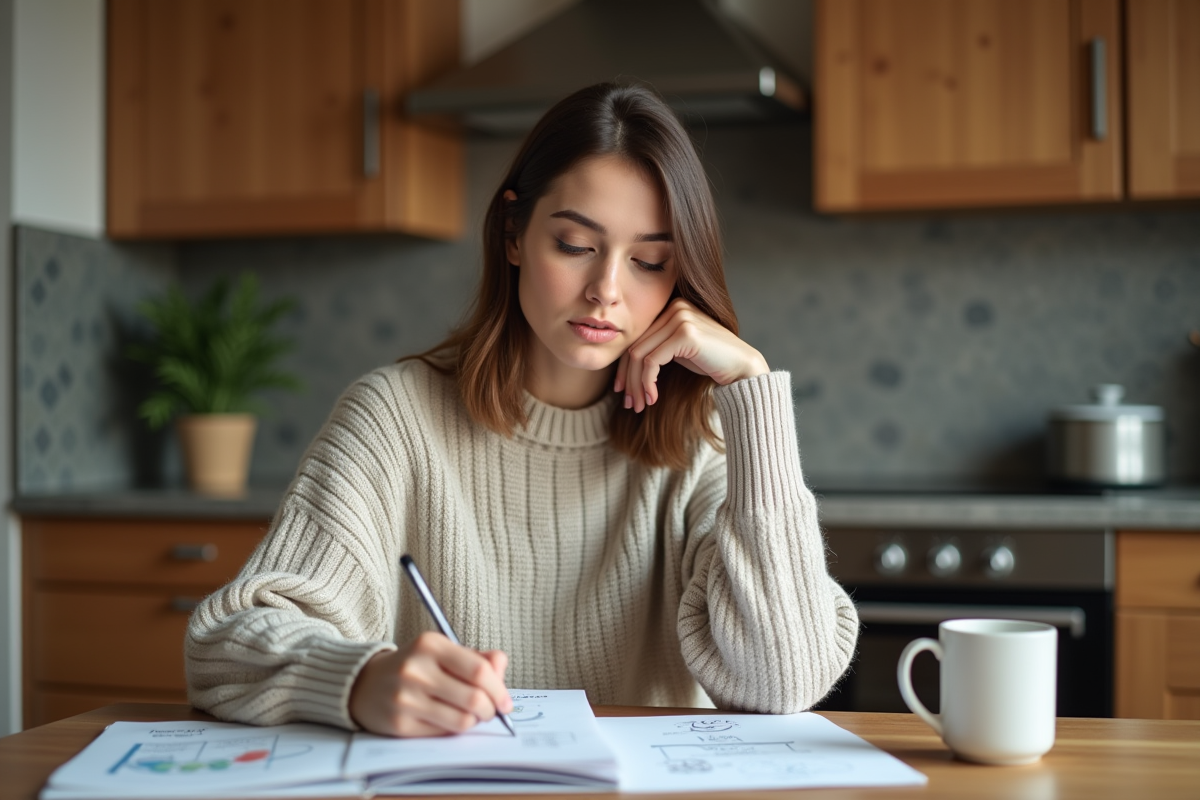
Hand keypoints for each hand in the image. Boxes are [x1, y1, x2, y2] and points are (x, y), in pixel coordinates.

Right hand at [349, 632, 512, 736]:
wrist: (364, 684)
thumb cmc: (413, 667)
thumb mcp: (442, 651)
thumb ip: (476, 658)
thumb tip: (501, 666)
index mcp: (430, 645)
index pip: (479, 670)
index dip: (499, 689)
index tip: (505, 701)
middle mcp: (416, 670)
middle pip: (474, 698)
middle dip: (490, 710)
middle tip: (490, 711)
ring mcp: (406, 698)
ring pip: (462, 721)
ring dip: (474, 722)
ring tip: (470, 716)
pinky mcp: (399, 724)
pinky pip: (442, 734)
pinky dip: (453, 730)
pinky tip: (447, 721)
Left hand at [614, 298, 768, 412]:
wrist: (743, 367)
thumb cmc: (711, 362)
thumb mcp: (678, 351)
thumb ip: (656, 348)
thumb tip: (624, 365)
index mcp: (671, 308)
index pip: (637, 338)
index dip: (624, 367)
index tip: (622, 391)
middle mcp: (675, 308)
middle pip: (635, 347)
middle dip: (628, 379)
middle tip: (628, 403)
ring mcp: (680, 317)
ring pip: (639, 356)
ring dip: (636, 385)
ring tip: (638, 405)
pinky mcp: (685, 333)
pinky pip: (652, 362)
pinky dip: (648, 383)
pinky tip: (653, 398)